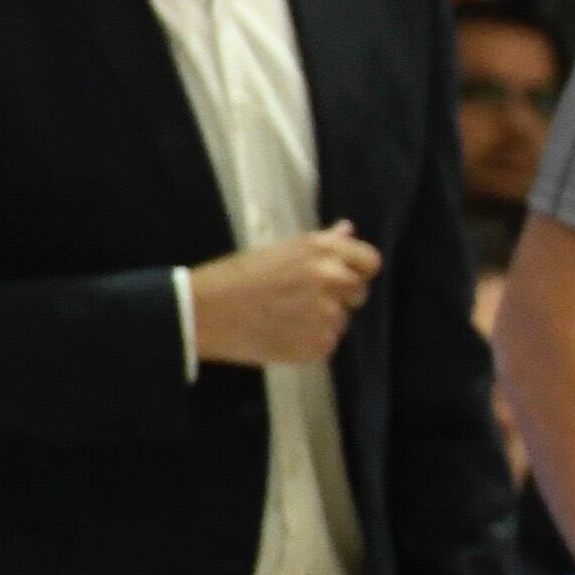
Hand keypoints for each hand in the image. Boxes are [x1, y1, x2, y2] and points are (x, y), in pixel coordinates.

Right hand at [192, 224, 380, 366]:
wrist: (204, 311)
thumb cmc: (236, 275)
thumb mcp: (280, 249)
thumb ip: (322, 243)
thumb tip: (348, 230)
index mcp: (323, 250)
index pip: (370, 262)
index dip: (357, 271)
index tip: (341, 278)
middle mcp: (333, 279)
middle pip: (359, 292)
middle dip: (339, 297)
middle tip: (302, 299)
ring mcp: (329, 314)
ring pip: (341, 320)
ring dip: (322, 321)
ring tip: (285, 317)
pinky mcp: (319, 344)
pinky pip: (327, 343)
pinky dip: (310, 342)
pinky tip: (282, 334)